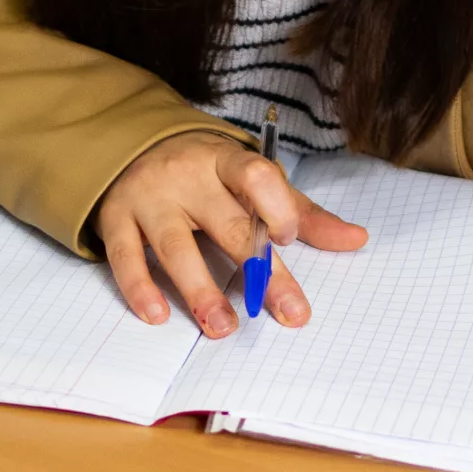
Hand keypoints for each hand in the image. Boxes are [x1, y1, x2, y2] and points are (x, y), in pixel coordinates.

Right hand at [98, 131, 367, 337]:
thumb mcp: (251, 180)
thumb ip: (300, 212)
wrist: (130, 144)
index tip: (288, 240)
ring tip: (222, 327)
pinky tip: (157, 315)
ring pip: (174, 245)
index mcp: (226, 161)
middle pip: (225, 224)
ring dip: (200, 289)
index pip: (255, 175)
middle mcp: (187, 177)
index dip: (275, 207)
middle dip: (257, 270)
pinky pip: (126, 256)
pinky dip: (140, 287)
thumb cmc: (205, 172)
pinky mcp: (116, 219)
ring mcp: (149, 197)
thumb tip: (356, 239)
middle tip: (284, 312)